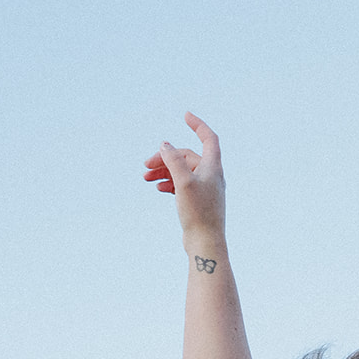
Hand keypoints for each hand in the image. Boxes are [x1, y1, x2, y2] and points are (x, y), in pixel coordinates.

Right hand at [143, 113, 225, 244]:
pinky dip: (170, 183)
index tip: (185, 115)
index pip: (208, 138)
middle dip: (166, 157)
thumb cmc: (198, 213)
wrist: (205, 243)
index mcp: (213, 167)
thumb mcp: (183, 182)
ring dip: (164, 171)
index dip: (198, 124)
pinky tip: (159, 188)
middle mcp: (212, 176)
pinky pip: (183, 185)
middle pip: (187, 157)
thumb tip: (165, 144)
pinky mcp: (198, 202)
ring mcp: (205, 189)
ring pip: (183, 171)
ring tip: (146, 177)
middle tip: (145, 166)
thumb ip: (174, 160)